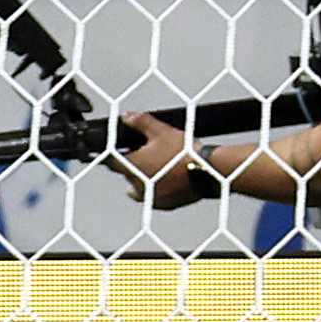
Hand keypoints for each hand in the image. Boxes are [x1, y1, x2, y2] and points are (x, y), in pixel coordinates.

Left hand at [104, 114, 223, 209]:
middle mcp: (137, 186)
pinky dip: (158, 188)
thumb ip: (139, 122)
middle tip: (149, 153)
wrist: (210, 171)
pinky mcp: (164, 205)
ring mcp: (150, 197)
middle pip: (126, 173)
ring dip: (144, 177)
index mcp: (132, 167)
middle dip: (133, 163)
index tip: (120, 149)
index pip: (111, 162)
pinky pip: (154, 196)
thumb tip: (125, 116)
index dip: (113, 154)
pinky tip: (169, 178)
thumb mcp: (160, 131)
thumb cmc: (184, 152)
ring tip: (161, 165)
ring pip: (139, 186)